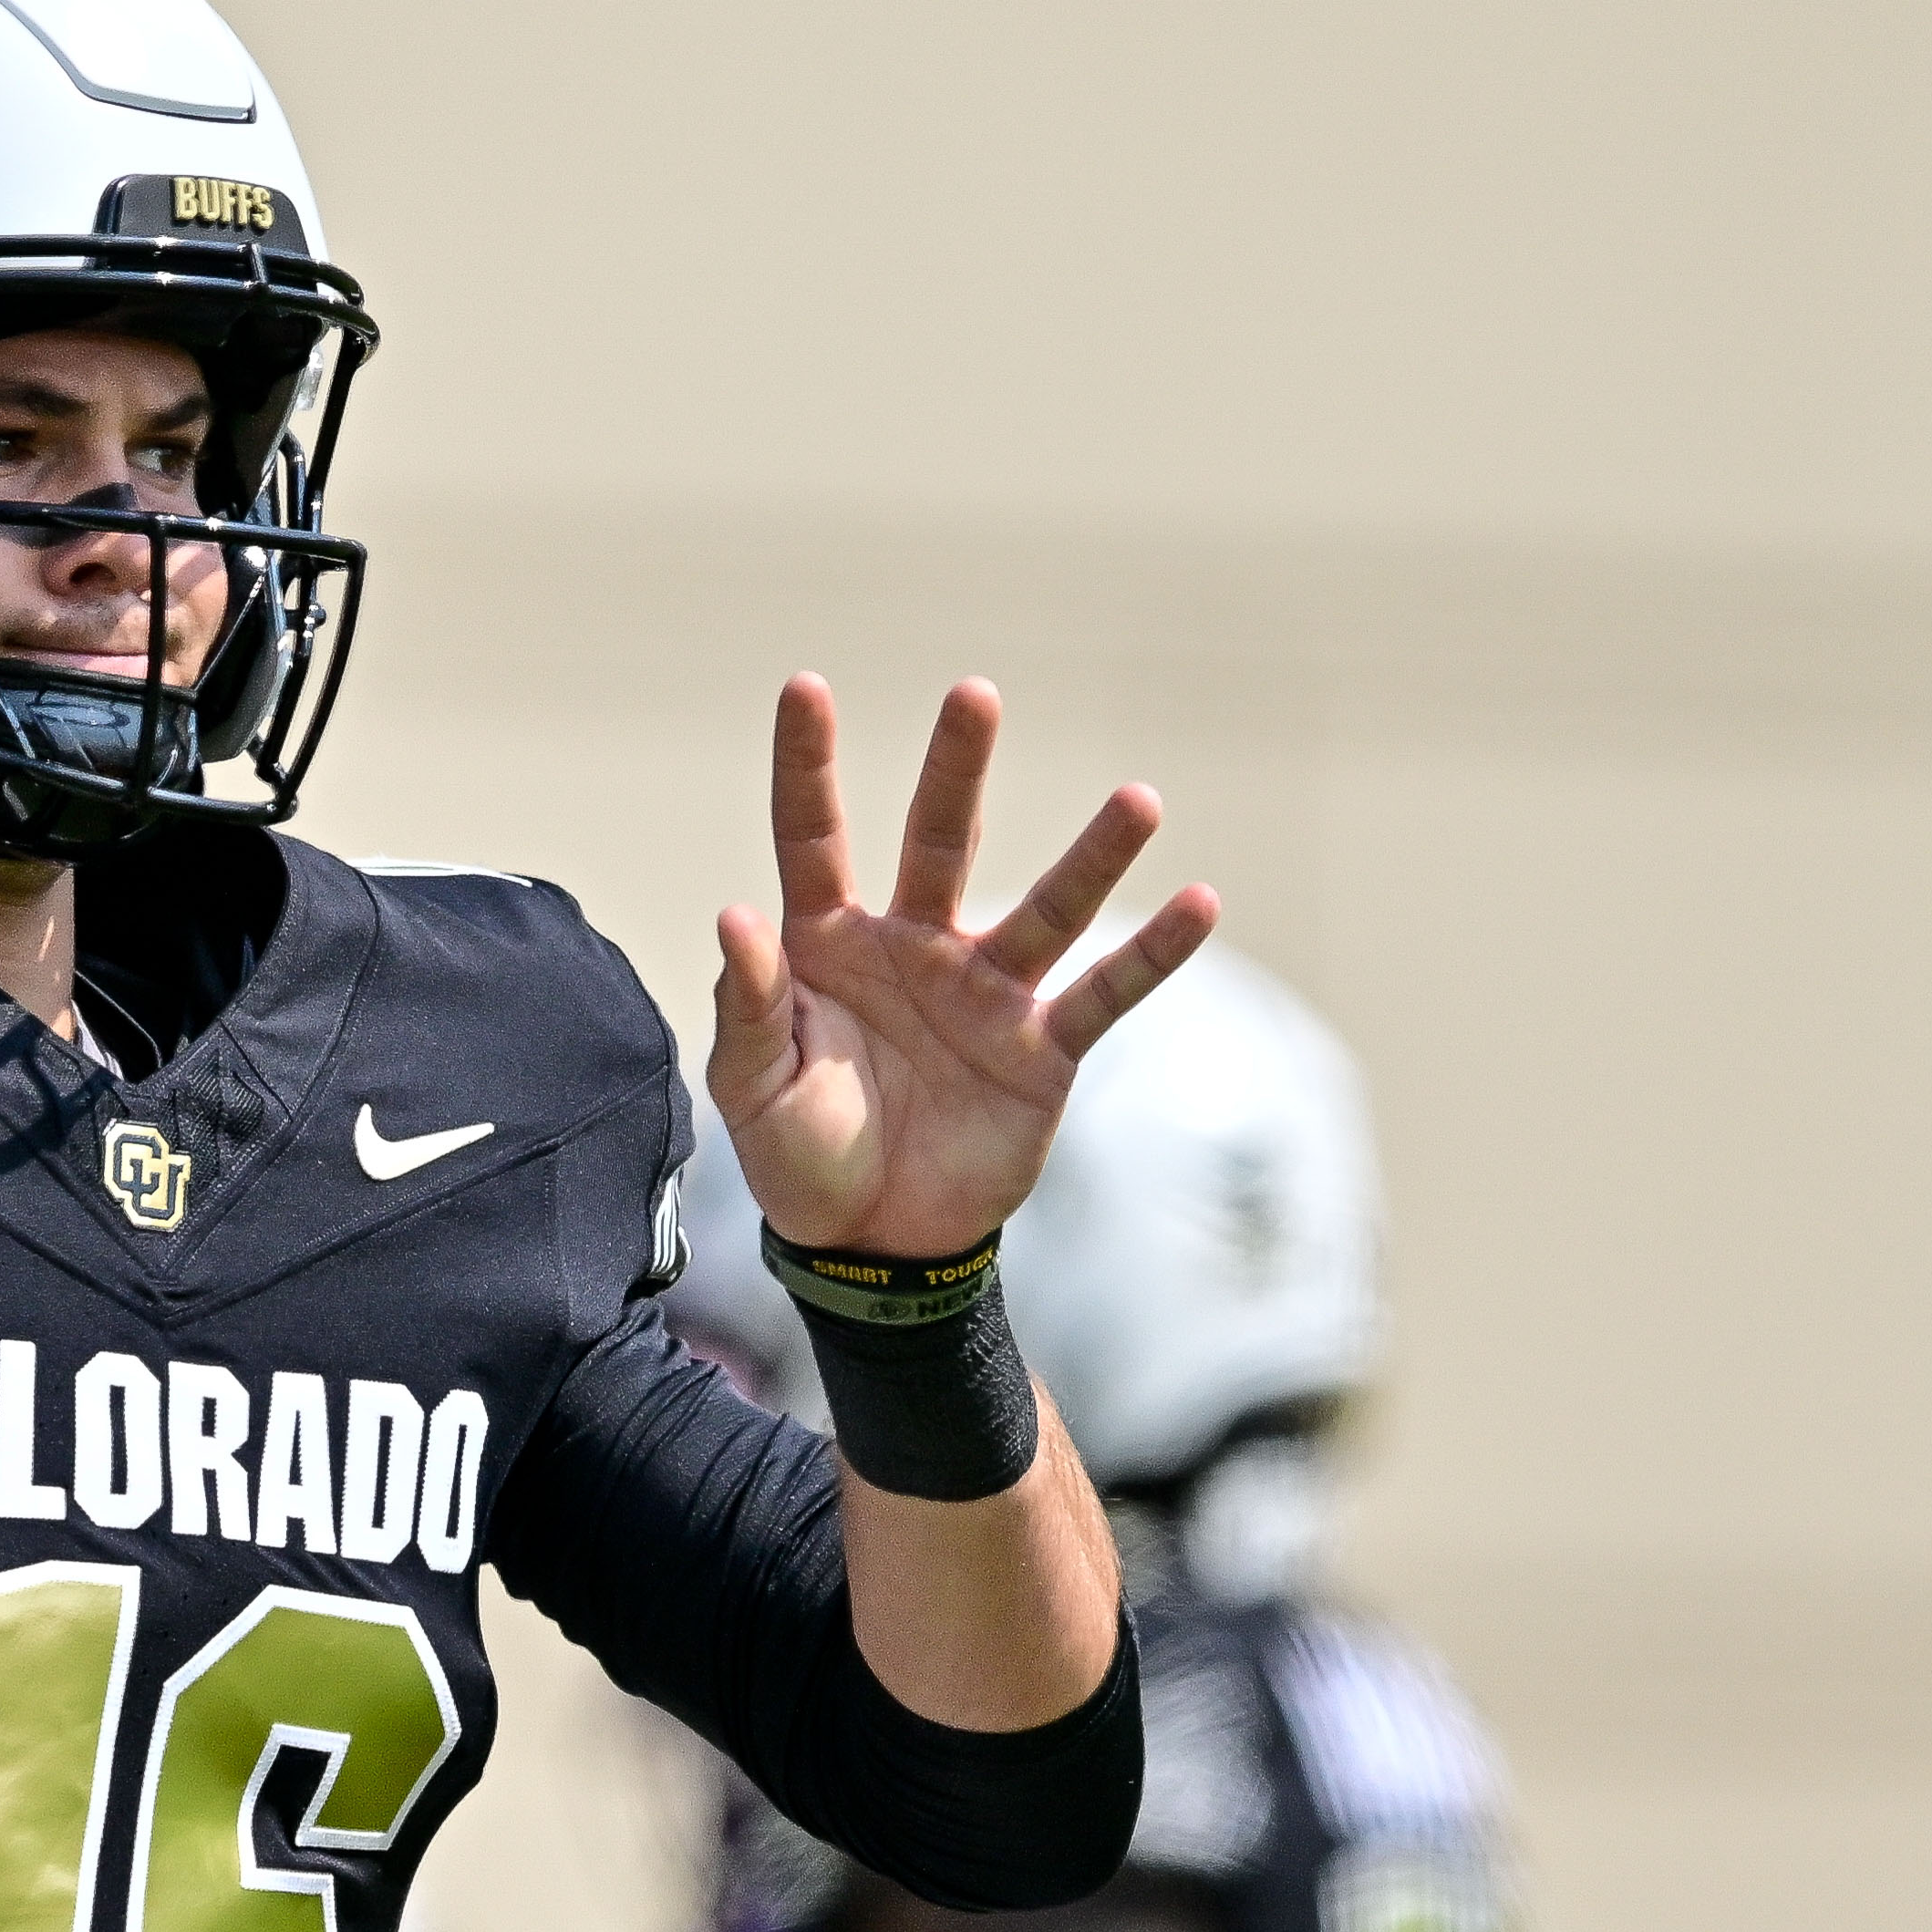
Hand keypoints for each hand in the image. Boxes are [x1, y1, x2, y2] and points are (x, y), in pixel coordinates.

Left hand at [706, 675, 1218, 1261]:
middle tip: (977, 695)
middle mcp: (915, 947)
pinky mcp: (1041, 1050)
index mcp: (829, 945)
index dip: (808, 768)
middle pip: (940, 841)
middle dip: (958, 770)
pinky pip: (1103, 994)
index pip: (814, 839)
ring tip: (1139, 800)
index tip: (806, 687)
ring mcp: (986, 993)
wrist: (870, 1244)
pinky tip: (1198, 903)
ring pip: (1044, 909)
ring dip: (1092, 857)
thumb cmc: (798, 1156)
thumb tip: (734, 915)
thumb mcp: (751, 1085)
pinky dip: (1151, 954)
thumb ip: (748, 1004)